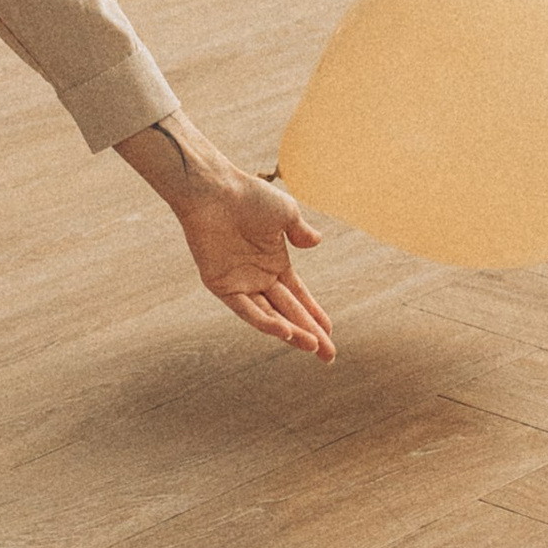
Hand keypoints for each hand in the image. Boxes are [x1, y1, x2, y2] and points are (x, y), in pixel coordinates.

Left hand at [179, 168, 335, 359]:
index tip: (331, 333)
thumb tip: (316, 242)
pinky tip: (286, 332)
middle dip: (311, 334)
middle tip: (329, 356)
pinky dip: (265, 322)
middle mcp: (259, 277)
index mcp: (276, 263)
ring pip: (270, 316)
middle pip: (289, 313)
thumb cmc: (249, 197)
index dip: (315, 315)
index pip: (299, 297)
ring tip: (313, 347)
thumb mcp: (286, 214)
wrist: (215, 191)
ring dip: (292, 332)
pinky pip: (246, 310)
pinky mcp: (221, 286)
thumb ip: (300, 231)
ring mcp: (240, 283)